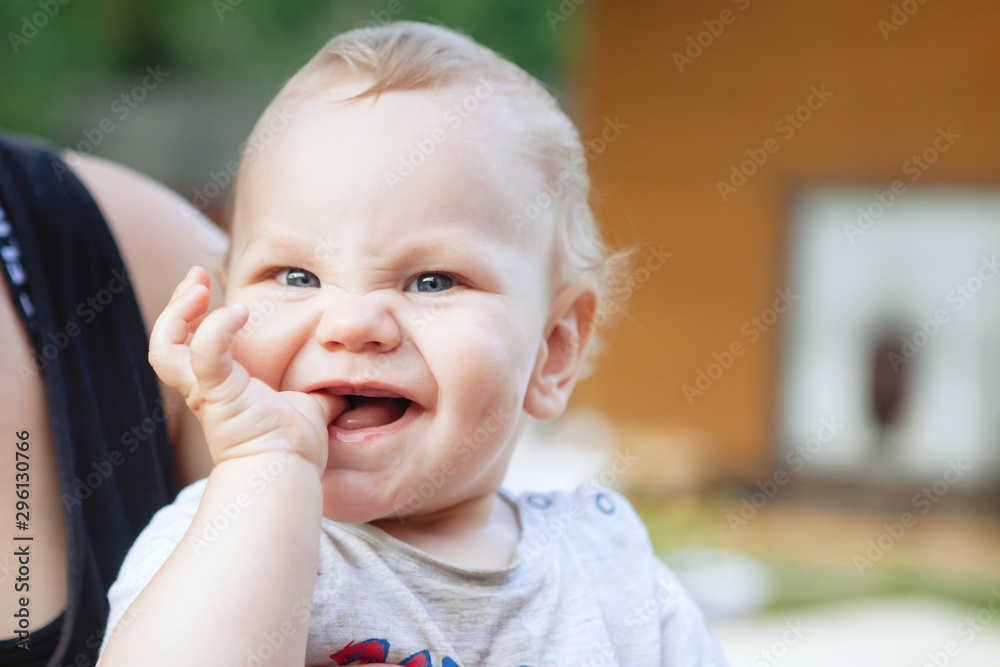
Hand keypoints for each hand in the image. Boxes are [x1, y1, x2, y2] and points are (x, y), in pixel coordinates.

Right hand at [148, 266, 347, 472]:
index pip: (189, 346)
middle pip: (165, 343)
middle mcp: (203, 389)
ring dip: (177, 312)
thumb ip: (320, 390)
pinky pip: (204, 353)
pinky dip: (217, 328)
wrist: (286, 473)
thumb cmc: (294, 448)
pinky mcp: (216, 393)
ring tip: (199, 288)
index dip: (192, 317)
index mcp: (219, 388)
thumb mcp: (308, 406)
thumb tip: (348, 382)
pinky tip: (241, 312)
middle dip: (177, 304)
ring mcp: (205, 391)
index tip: (207, 288)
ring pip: (164, 348)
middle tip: (196, 278)